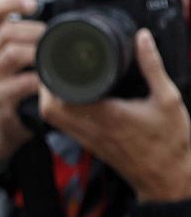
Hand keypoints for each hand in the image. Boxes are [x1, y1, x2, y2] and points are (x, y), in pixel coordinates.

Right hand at [0, 0, 42, 169]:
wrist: (11, 119)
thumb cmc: (26, 80)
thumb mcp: (28, 53)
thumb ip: (40, 34)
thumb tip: (79, 14)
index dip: (8, 2)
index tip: (33, 6)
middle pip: (6, 31)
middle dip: (36, 32)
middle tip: (55, 38)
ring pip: (11, 53)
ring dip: (38, 53)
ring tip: (55, 58)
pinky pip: (22, 82)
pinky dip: (41, 80)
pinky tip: (51, 81)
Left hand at [40, 29, 190, 202]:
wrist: (168, 178)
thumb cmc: (170, 142)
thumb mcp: (168, 98)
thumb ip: (153, 66)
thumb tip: (141, 38)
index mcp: (105, 116)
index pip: (59, 99)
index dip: (52, 78)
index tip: (58, 58)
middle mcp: (90, 130)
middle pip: (48, 109)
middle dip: (47, 85)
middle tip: (57, 64)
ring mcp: (87, 140)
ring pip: (52, 118)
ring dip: (51, 97)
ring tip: (62, 75)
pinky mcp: (89, 144)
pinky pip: (64, 125)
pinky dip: (61, 109)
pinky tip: (72, 96)